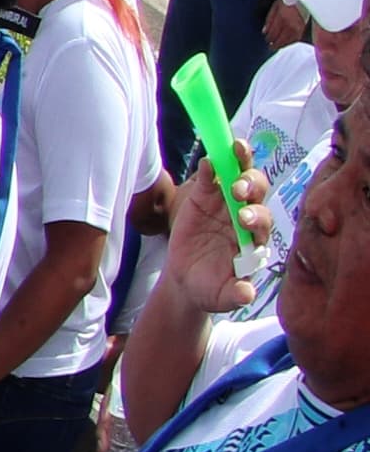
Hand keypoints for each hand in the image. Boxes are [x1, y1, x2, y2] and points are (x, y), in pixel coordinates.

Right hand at [159, 159, 263, 313]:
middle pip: (257, 195)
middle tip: (238, 190)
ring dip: (240, 167)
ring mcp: (226, 205)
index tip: (244, 220)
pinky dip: (212, 167)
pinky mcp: (205, 197)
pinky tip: (209, 159)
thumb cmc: (209, 287)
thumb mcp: (220, 297)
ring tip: (232, 155)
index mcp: (254, 240)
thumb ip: (234, 295)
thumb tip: (246, 294)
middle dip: (251, 188)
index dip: (256, 219)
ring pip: (241, 179)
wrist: (188, 280)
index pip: (263, 224)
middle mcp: (246, 218)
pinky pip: (212, 178)